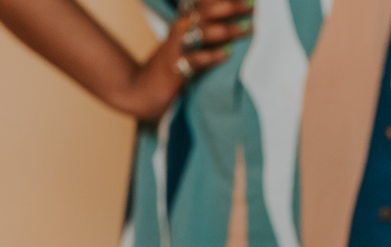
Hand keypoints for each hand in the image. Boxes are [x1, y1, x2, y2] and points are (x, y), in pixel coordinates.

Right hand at [117, 0, 252, 121]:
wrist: (138, 92)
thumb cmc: (165, 72)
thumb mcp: (184, 49)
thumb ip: (203, 38)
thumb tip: (231, 31)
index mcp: (182, 25)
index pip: (204, 5)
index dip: (223, 0)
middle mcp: (179, 32)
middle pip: (206, 12)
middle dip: (230, 6)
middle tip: (252, 4)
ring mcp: (176, 50)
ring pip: (202, 33)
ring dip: (226, 30)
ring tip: (246, 28)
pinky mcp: (174, 69)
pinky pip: (195, 60)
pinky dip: (211, 56)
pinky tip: (227, 55)